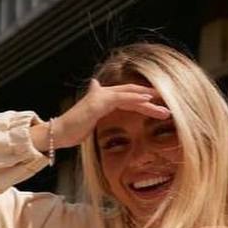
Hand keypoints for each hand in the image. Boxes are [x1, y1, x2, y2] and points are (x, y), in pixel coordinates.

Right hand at [51, 78, 170, 149]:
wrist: (59, 133)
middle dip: (151, 99)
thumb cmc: (73, 130)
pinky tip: (148, 99)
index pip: (128, 98)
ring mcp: (101, 96)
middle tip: (168, 104)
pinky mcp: (99, 102)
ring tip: (164, 108)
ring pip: (130, 95)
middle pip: (132, 94)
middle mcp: (103, 94)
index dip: (143, 101)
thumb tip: (97, 105)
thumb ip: (97, 113)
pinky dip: (135, 98)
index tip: (158, 106)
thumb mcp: (89, 122)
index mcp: (103, 100)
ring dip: (148, 100)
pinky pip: (122, 98)